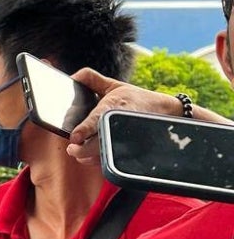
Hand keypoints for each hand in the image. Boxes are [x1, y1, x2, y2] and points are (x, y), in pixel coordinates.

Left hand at [66, 68, 186, 165]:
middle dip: (82, 151)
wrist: (166, 112)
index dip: (85, 129)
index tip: (74, 137)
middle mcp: (119, 125)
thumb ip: (91, 79)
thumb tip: (73, 76)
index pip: (97, 120)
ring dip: (89, 157)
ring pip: (104, 157)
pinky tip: (93, 156)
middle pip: (98, 145)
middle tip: (72, 149)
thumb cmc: (136, 99)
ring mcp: (126, 140)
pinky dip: (100, 161)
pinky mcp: (132, 151)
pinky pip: (113, 161)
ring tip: (79, 153)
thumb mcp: (114, 85)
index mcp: (113, 107)